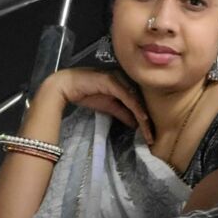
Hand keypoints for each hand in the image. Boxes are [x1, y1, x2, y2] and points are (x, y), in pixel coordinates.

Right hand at [38, 68, 153, 143]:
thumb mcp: (108, 106)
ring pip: (135, 100)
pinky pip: (127, 97)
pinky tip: (142, 118)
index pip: (138, 103)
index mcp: (125, 84)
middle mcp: (124, 80)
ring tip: (148, 133)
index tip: (148, 136)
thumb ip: (122, 113)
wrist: (66, 86)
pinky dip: (135, 108)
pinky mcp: (112, 81)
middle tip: (151, 138)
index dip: (144, 119)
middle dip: (146, 122)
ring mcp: (119, 79)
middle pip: (139, 102)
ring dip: (143, 118)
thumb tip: (136, 124)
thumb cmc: (86, 93)